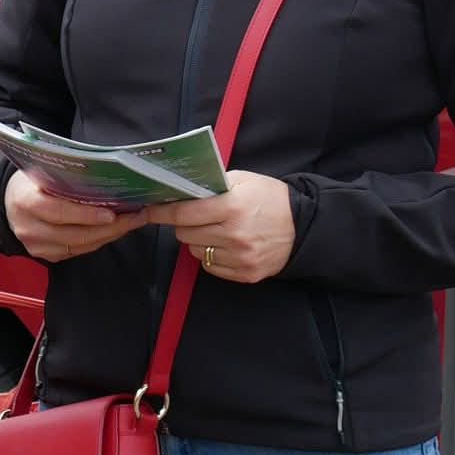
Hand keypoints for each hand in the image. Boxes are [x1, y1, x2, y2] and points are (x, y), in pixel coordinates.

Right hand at [3, 170, 147, 264]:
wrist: (11, 201)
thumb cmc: (33, 181)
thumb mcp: (43, 171)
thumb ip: (66, 176)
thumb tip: (106, 176)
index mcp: (25, 201)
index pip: (59, 212)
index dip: (86, 215)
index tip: (112, 214)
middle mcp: (28, 228)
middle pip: (74, 234)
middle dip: (109, 228)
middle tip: (136, 217)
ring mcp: (36, 246)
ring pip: (79, 246)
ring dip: (109, 235)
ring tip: (132, 222)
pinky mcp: (46, 255)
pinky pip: (78, 251)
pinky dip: (98, 241)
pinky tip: (115, 230)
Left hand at [147, 173, 297, 283]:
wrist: (304, 227)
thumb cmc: (271, 199)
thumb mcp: (244, 180)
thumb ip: (213, 184)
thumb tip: (181, 189)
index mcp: (232, 207)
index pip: (184, 213)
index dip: (162, 212)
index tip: (150, 210)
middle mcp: (234, 235)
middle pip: (184, 234)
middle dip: (183, 224)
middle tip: (193, 216)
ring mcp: (239, 257)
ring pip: (195, 252)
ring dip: (197, 240)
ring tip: (214, 229)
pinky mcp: (244, 274)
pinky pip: (210, 266)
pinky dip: (210, 255)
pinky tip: (224, 244)